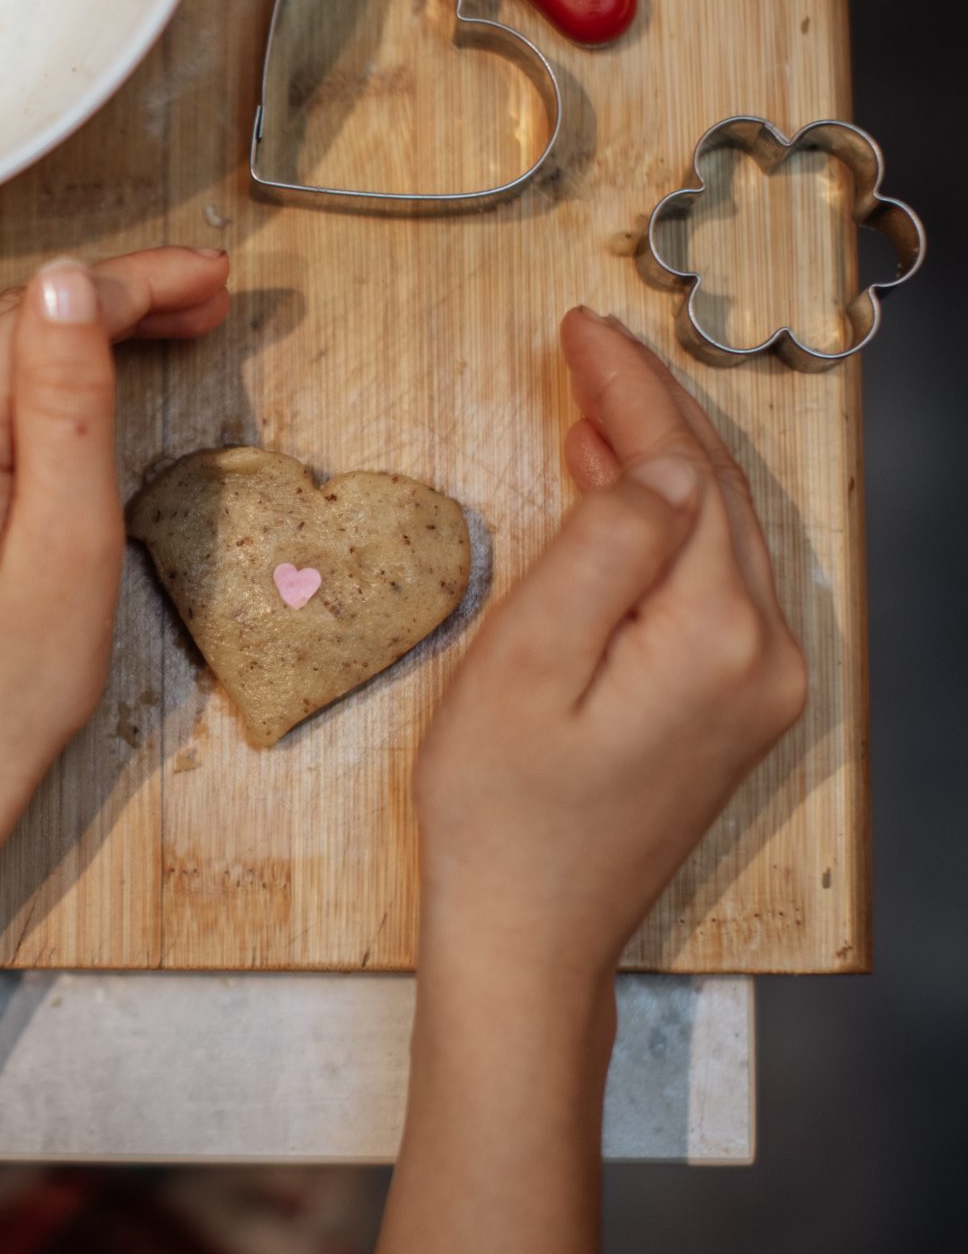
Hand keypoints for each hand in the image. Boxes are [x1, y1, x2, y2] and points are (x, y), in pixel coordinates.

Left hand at [0, 248, 229, 853]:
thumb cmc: (3, 689)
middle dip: (111, 301)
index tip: (211, 277)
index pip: (37, 313)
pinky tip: (81, 379)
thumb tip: (68, 282)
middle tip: (209, 297)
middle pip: (6, 323)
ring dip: (69, 337)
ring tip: (168, 325)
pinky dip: (21, 380)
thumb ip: (68, 400)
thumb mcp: (70, 542)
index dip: (134, 284)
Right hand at [412, 307, 807, 980]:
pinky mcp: (732, 709)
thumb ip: (601, 550)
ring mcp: (757, 688)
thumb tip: (655, 468)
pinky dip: (668, 528)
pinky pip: (713, 585)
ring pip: (721, 536)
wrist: (527, 936)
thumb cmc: (503, 813)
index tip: (578, 330)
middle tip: (586, 346)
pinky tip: (622, 499)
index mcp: (715, 637)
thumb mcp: (525, 664)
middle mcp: (764, 657)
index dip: (631, 390)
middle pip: (716, 495)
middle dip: (652, 411)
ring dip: (661, 463)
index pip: (683, 471)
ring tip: (597, 404)